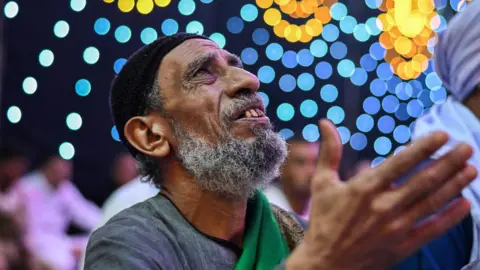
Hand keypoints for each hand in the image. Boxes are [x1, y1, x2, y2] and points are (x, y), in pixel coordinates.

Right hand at [287, 119, 475, 269]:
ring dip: (455, 184)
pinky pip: (433, 229)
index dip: (425, 147)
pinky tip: (465, 204)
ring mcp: (397, 226)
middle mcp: (385, 205)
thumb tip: (325, 123)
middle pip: (424, 179)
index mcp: (365, 187)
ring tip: (471, 169)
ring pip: (433, 201)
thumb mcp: (322, 183)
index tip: (442, 135)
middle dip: (449, 161)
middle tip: (466, 147)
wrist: (325, 263)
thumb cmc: (323, 221)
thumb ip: (329, 152)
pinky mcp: (403, 245)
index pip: (402, 161)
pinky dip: (451, 217)